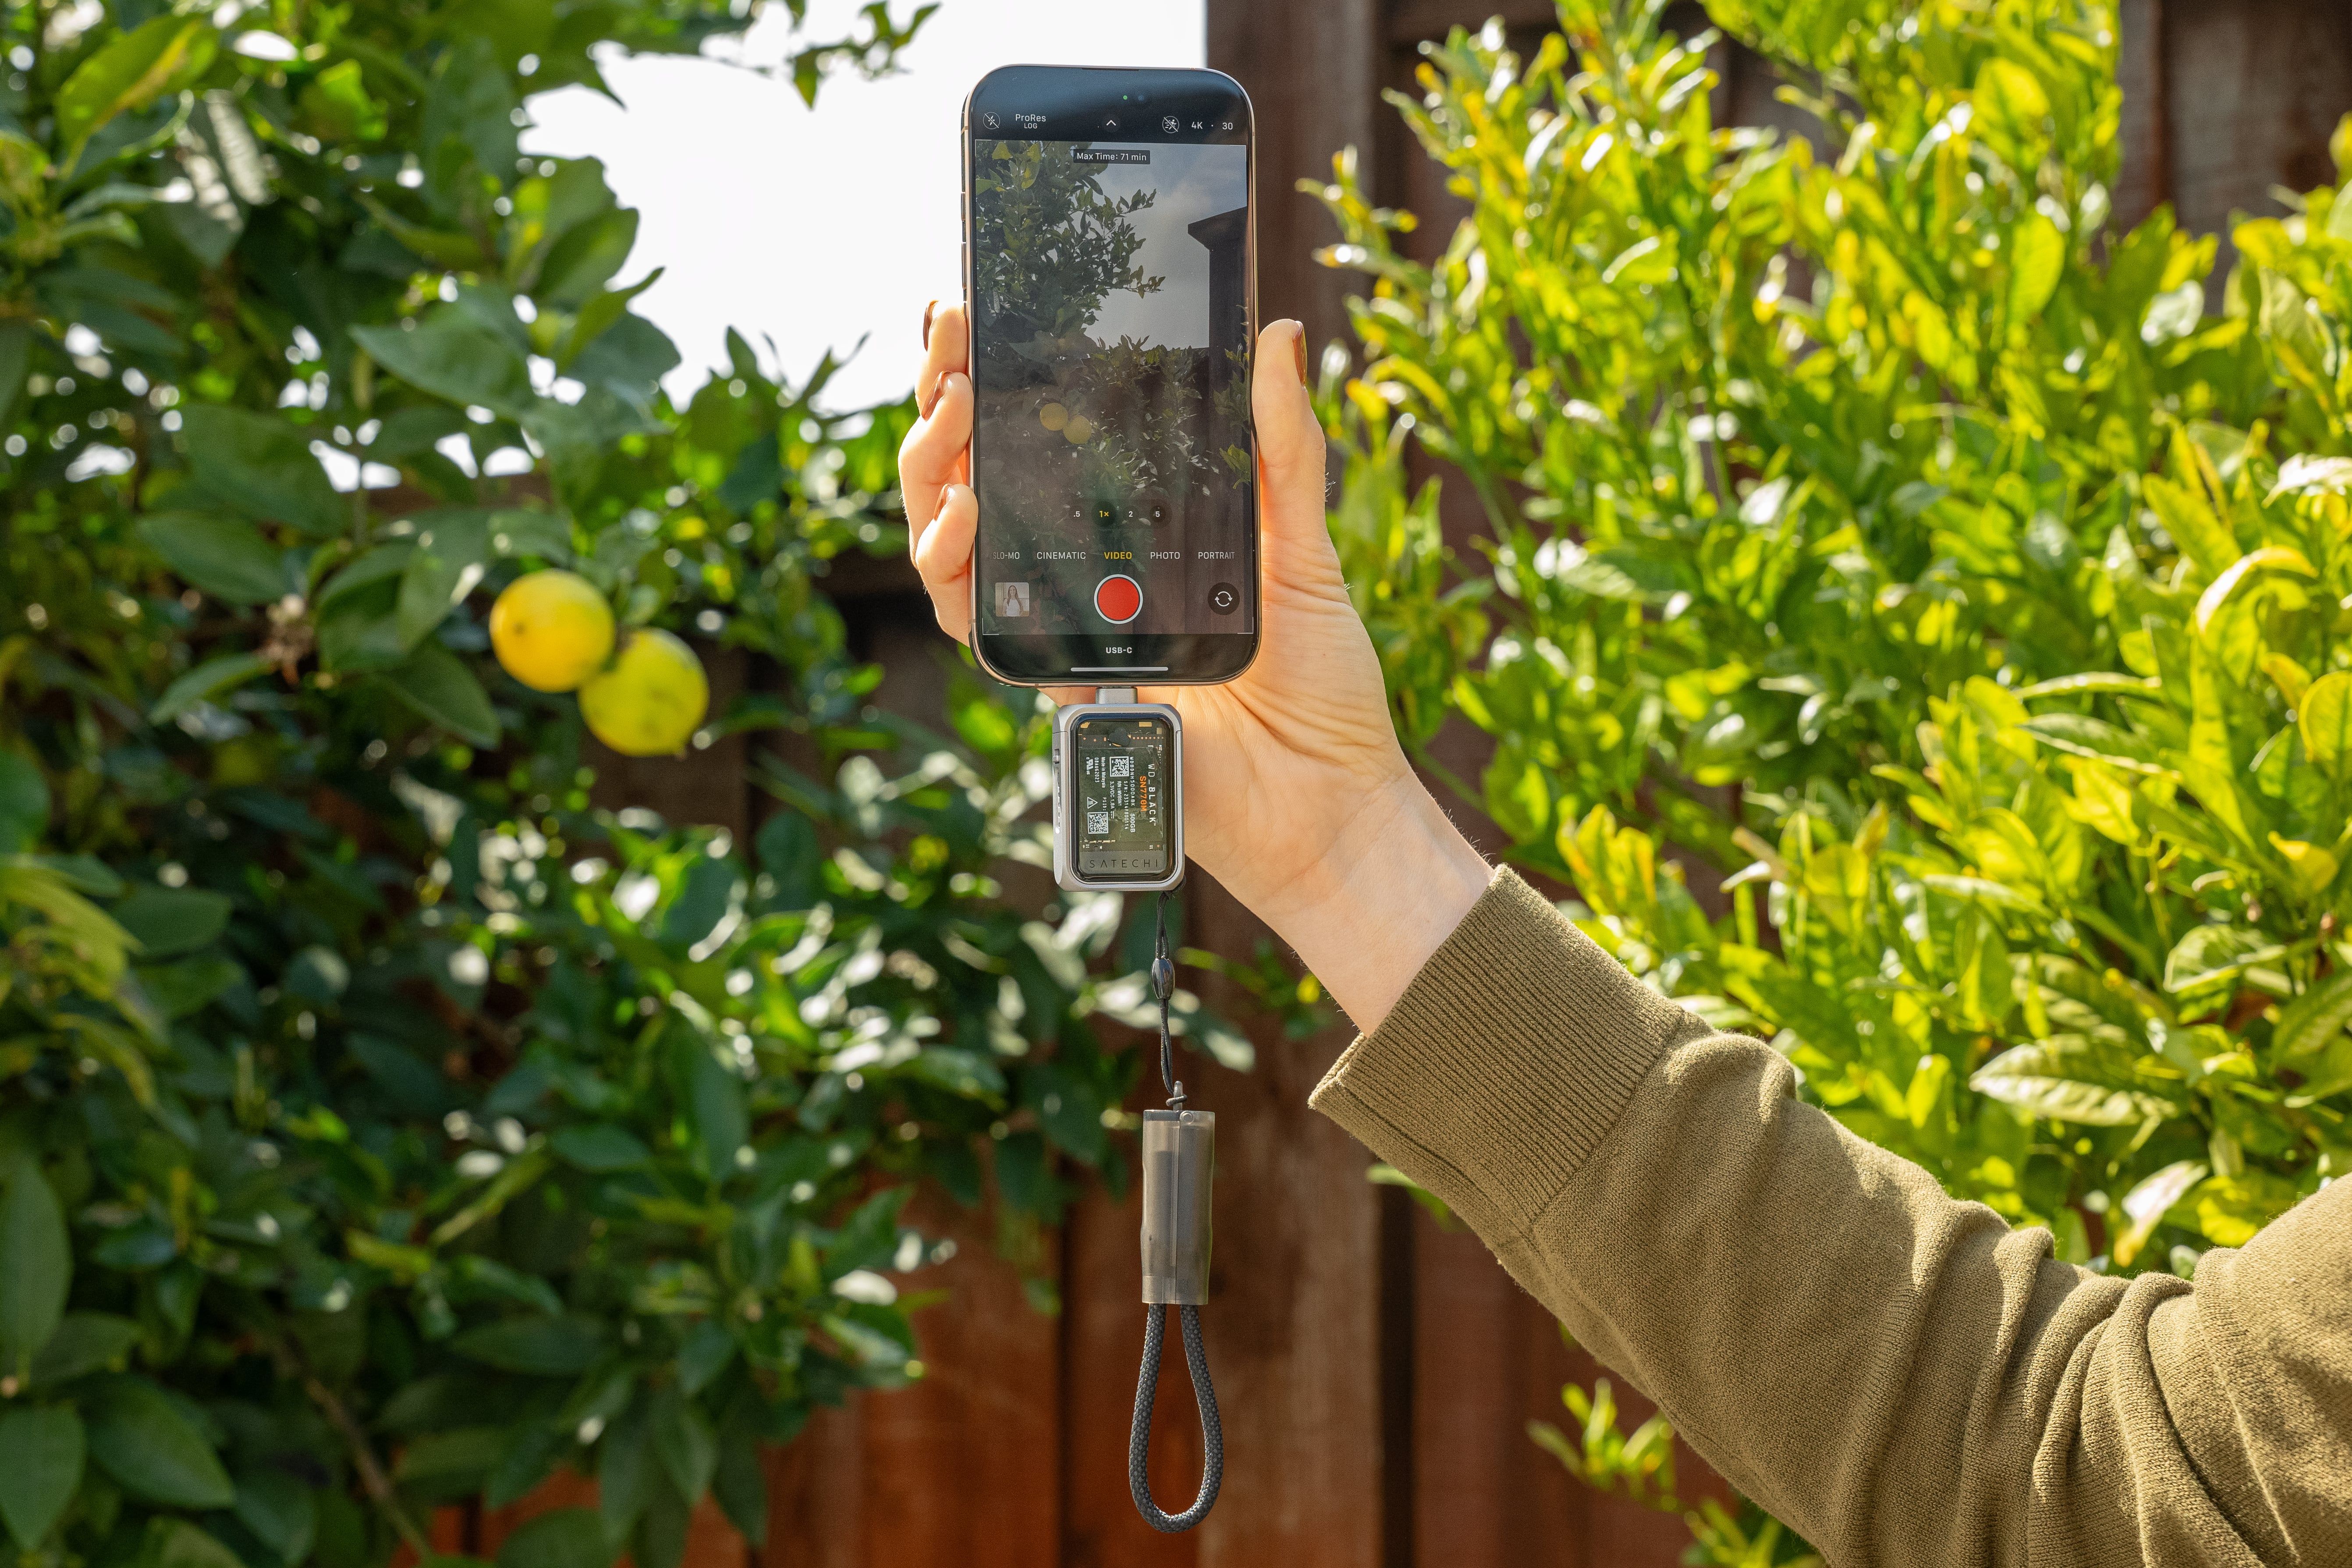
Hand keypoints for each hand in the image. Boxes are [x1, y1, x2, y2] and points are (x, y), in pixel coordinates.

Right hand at [897, 303, 1488, 1028]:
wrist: (1326, 797)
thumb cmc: (1319, 685)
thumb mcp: (1302, 547)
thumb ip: (1282, 447)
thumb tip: (1282, 335)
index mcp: (1130, 528)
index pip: (1040, 436)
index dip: (996, 372)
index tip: (977, 308)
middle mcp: (1077, 570)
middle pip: (974, 471)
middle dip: (945, 394)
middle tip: (952, 331)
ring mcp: (1053, 624)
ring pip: (947, 536)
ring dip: (932, 464)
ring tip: (951, 404)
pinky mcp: (1046, 679)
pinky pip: (970, 616)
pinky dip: (954, 561)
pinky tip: (964, 512)